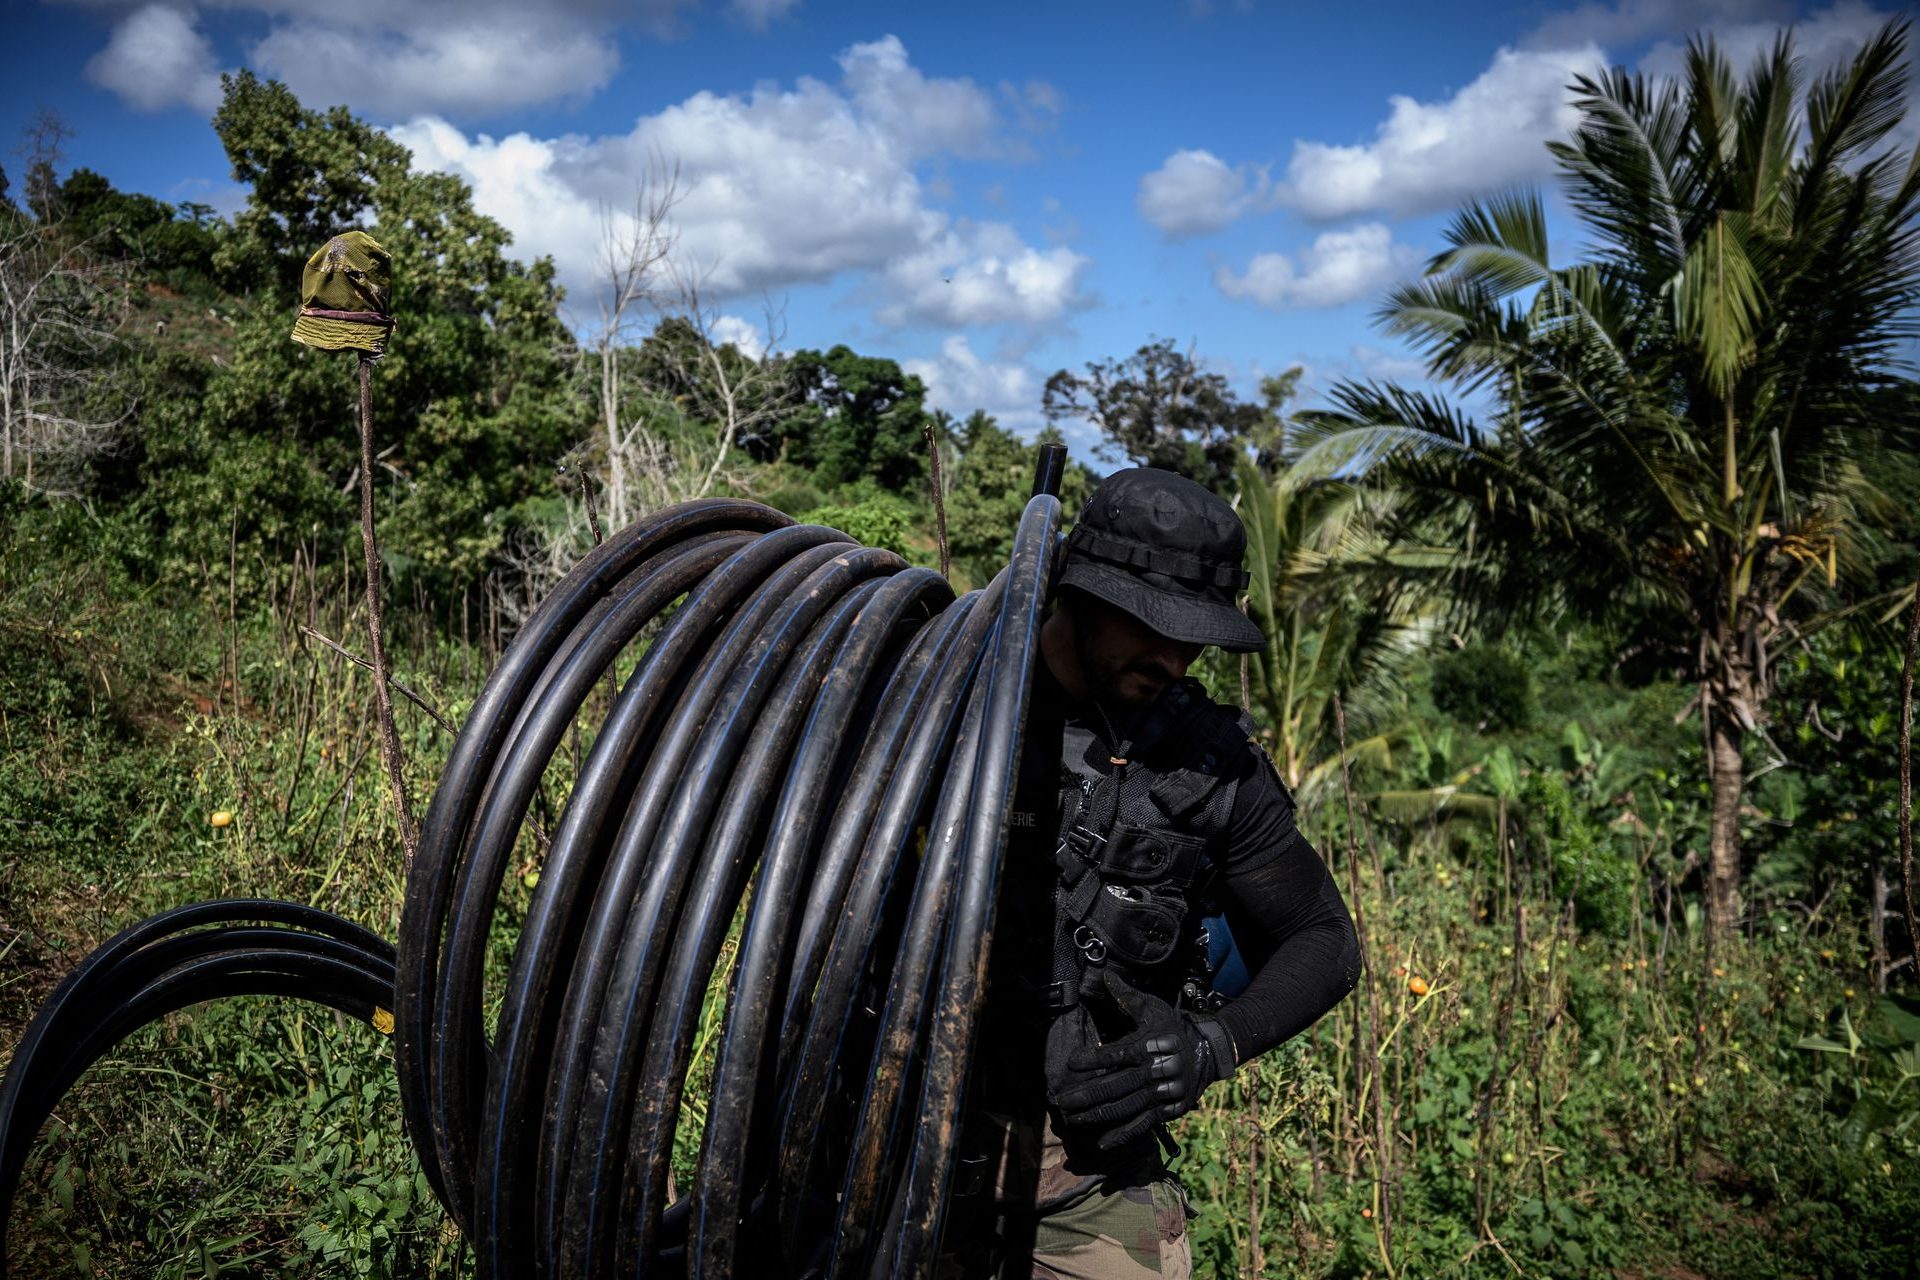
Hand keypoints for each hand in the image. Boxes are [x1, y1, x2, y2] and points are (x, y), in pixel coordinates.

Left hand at [1049, 970, 1231, 1150]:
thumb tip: (1106, 975)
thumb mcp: (1154, 1009)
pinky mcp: (1169, 1110)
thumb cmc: (1172, 1027)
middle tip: (1061, 1101)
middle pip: (1117, 1085)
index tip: (1071, 1063)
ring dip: (1097, 1115)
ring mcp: (1163, 1094)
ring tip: (1073, 1118)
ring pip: (1126, 1107)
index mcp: (1151, 1045)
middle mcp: (1157, 1071)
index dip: (1094, 1058)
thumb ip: (1127, 996)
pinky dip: (1123, 1135)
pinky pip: (1143, 1125)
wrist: (1208, 1052)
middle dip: (1087, 1095)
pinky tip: (1102, 1143)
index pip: (1118, 1053)